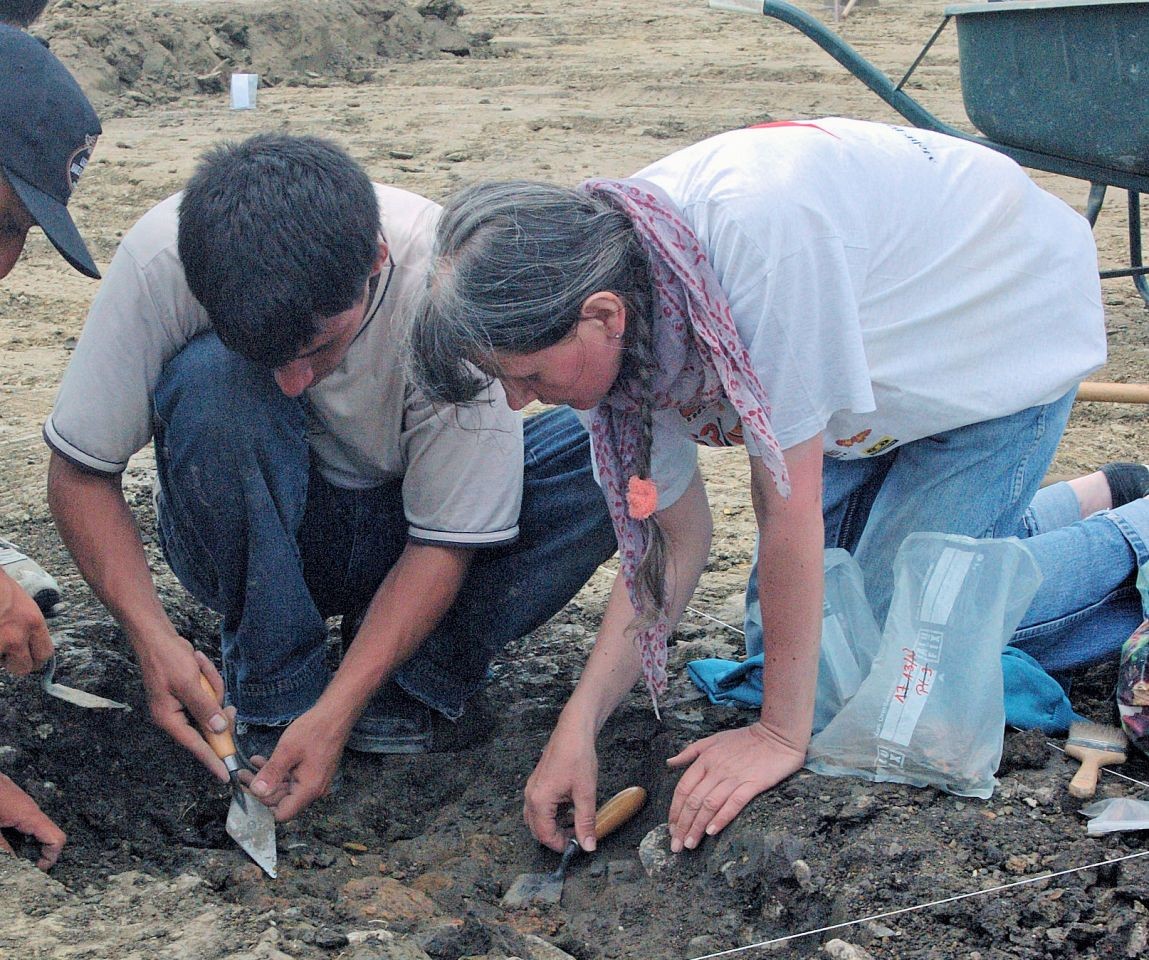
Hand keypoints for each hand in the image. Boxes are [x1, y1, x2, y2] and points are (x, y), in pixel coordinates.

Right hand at [0, 569, 51, 675]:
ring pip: (1, 664)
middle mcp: (16, 636)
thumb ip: (30, 628)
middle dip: (16, 664)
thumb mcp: (26, 606)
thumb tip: (31, 647)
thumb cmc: (1, 589)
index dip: (37, 660)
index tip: (31, 659)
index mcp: (33, 623)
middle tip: (9, 654)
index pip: (45, 655)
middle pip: (24, 668)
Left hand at [0, 774, 65, 869]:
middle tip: (20, 865)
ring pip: (35, 828)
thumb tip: (14, 863)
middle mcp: (31, 808)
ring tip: (11, 854)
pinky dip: (19, 834)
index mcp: (28, 815)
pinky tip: (4, 838)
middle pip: (48, 834)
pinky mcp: (14, 802)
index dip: (50, 858)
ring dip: (26, 843)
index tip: (35, 870)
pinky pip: (25, 821)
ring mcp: (23, 803)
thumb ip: (2, 847)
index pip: (56, 838)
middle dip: (38, 852)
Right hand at [136, 643, 229, 782]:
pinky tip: (198, 662)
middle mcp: (175, 716)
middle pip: (208, 724)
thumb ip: (205, 708)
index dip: (212, 760)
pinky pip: (210, 692)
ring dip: (211, 683)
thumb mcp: (188, 684)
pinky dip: (209, 677)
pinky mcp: (191, 693)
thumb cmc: (167, 660)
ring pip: (213, 705)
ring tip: (197, 664)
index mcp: (169, 719)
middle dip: (214, 702)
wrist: (158, 637)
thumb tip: (219, 730)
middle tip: (210, 687)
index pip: (195, 745)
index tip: (225, 776)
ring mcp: (184, 704)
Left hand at [248, 711, 343, 820]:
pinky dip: (276, 772)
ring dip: (266, 780)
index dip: (261, 806)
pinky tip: (262, 761)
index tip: (245, 793)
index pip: (282, 814)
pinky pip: (291, 778)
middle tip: (241, 776)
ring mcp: (314, 781)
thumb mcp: (288, 751)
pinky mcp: (312, 772)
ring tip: (247, 768)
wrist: (336, 714)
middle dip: (260, 791)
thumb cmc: (315, 730)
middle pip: (282, 801)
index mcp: (309, 790)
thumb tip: (256, 793)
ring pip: (284, 789)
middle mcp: (313, 790)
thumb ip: (271, 774)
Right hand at [524, 721, 598, 852]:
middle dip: (556, 837)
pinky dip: (552, 813)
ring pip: (537, 818)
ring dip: (554, 825)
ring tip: (575, 822)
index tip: (577, 846)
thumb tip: (588, 845)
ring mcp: (532, 788)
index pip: (544, 835)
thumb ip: (586, 822)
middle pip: (537, 829)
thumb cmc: (577, 756)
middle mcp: (530, 795)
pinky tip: (570, 808)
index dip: (560, 845)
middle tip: (576, 836)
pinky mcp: (538, 783)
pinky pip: (539, 806)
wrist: (574, 730)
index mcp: (539, 800)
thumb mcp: (586, 793)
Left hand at [666, 721, 806, 851]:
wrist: (777, 735)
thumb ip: (690, 752)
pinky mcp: (752, 784)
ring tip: (690, 844)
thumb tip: (669, 763)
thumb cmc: (745, 739)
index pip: (684, 788)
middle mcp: (716, 769)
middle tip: (676, 845)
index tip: (671, 828)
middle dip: (682, 825)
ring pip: (709, 805)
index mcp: (705, 759)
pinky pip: (733, 803)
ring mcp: (734, 777)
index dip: (675, 810)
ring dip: (697, 826)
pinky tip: (712, 832)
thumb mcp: (713, 739)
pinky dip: (721, 818)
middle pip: (694, 801)